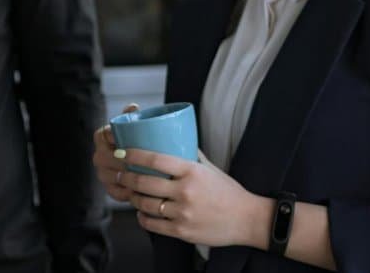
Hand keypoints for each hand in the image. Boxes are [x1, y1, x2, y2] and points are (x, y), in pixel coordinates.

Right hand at [92, 103, 138, 202]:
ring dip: (120, 178)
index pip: (101, 135)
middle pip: (102, 158)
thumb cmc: (142, 143)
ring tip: (137, 179)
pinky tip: (135, 192)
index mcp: (103, 137)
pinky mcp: (110, 189)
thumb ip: (134, 117)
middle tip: (134, 163)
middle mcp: (99, 155)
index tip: (126, 140)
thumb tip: (133, 106)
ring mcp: (103, 173)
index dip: (111, 138)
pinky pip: (113, 192)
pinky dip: (124, 193)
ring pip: (106, 176)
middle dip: (118, 161)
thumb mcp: (139, 129)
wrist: (149, 165)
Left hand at [117, 149, 270, 248]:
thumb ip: (191, 155)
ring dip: (133, 198)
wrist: (248, 219)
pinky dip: (142, 218)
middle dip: (127, 178)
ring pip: (145, 204)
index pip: (155, 159)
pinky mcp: (183, 230)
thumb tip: (174, 138)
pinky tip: (141, 212)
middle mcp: (186, 191)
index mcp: (192, 171)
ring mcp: (183, 212)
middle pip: (144, 182)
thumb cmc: (228, 191)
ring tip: (130, 193)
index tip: (122, 152)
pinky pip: (153, 224)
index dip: (134, 155)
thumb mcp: (210, 168)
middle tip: (121, 174)